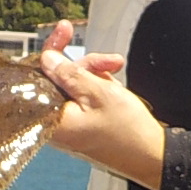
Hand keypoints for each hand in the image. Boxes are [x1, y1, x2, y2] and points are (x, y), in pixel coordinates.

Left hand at [37, 26, 163, 189]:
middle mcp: (53, 123)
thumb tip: (47, 58)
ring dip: (95, 75)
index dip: (52, 50)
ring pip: (72, 85)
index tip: (64, 31)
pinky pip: (81, 98)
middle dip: (85, 65)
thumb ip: (69, 74)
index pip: (38, 76)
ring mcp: (67, 125)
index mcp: (51, 119)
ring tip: (117, 74)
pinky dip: (97, 88)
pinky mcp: (79, 125)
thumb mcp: (100, 94)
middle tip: (110, 62)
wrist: (152, 157)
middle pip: (57, 78)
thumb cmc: (129, 133)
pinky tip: (113, 88)